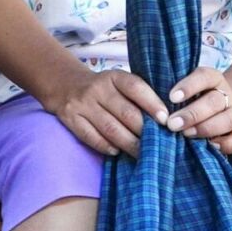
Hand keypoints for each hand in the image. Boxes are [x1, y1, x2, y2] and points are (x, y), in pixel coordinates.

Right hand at [44, 67, 167, 158]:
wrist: (66, 85)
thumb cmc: (103, 89)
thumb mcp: (119, 83)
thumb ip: (139, 96)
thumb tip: (165, 121)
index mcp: (114, 77)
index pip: (136, 88)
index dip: (152, 104)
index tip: (165, 120)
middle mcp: (97, 89)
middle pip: (126, 113)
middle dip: (145, 132)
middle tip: (158, 145)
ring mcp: (82, 104)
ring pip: (110, 128)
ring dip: (129, 144)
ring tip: (142, 154)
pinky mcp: (70, 118)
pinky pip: (91, 136)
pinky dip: (106, 146)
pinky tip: (116, 151)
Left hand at [167, 66, 231, 153]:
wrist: (227, 103)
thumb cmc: (195, 96)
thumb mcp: (185, 87)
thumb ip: (173, 93)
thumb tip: (151, 106)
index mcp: (213, 79)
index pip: (204, 77)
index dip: (189, 86)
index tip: (171, 98)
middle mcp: (227, 95)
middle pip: (214, 101)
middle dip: (192, 114)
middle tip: (172, 124)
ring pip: (228, 119)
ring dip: (206, 128)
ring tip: (186, 134)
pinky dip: (226, 143)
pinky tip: (210, 145)